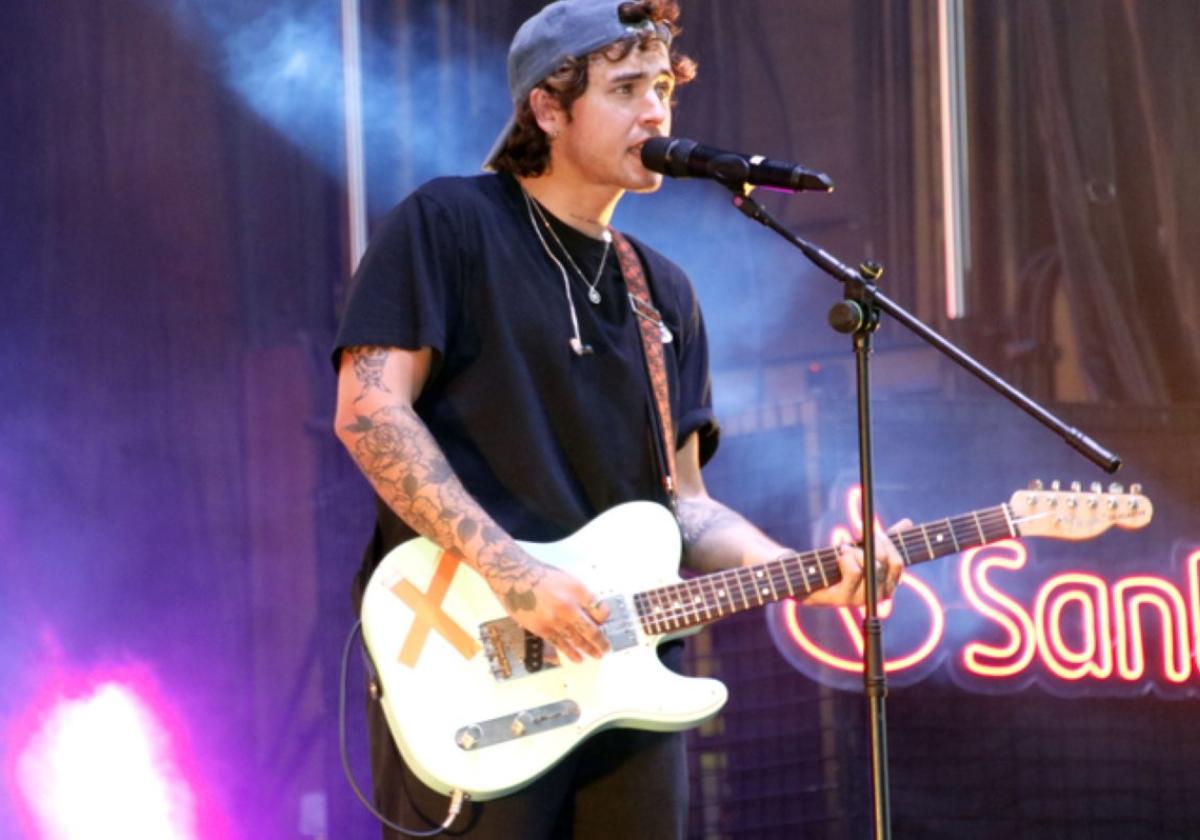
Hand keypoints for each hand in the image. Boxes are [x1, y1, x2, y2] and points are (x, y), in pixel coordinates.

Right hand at [484, 548, 610, 662]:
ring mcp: (555, 619)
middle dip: (601, 641)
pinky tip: (577, 657)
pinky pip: (560, 644)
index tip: (605, 623)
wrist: (514, 576)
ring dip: (589, 649)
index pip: (599, 609)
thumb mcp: (566, 579)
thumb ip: (580, 595)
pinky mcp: (541, 628)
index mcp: (577, 590)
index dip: (604, 619)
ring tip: (596, 654)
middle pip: (591, 629)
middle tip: (606, 647)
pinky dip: (570, 652)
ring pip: (577, 639)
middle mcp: (568, 605)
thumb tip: (591, 612)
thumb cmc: (539, 575)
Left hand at [804, 518, 910, 607]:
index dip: (889, 544)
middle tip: (862, 537)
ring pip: (872, 567)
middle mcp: (878, 595)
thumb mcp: (865, 548)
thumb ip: (887, 538)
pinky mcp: (844, 599)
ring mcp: (862, 599)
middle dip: (874, 544)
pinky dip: (847, 558)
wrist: (807, 577)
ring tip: (845, 550)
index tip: (877, 533)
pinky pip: (855, 573)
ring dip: (857, 552)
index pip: (898, 563)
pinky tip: (840, 556)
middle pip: (887, 563)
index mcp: (888, 584)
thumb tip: (908, 522)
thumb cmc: (839, 563)